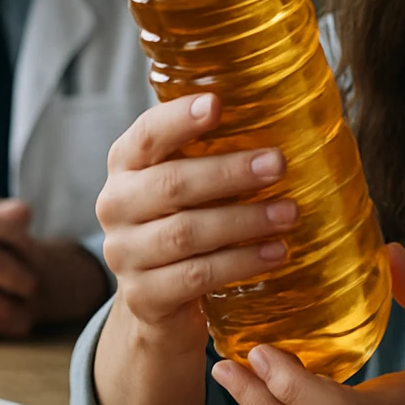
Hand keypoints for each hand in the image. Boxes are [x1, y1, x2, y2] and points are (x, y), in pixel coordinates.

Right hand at [96, 91, 297, 352]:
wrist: (157, 301)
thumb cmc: (185, 223)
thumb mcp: (189, 186)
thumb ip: (214, 154)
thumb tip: (284, 118)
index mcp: (126, 167)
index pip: (146, 136)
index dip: (179, 119)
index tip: (217, 103)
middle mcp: (116, 206)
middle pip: (171, 184)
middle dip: (228, 173)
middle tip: (278, 164)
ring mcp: (124, 255)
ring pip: (185, 233)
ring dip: (244, 221)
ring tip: (289, 213)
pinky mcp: (144, 297)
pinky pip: (196, 276)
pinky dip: (240, 262)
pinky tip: (275, 253)